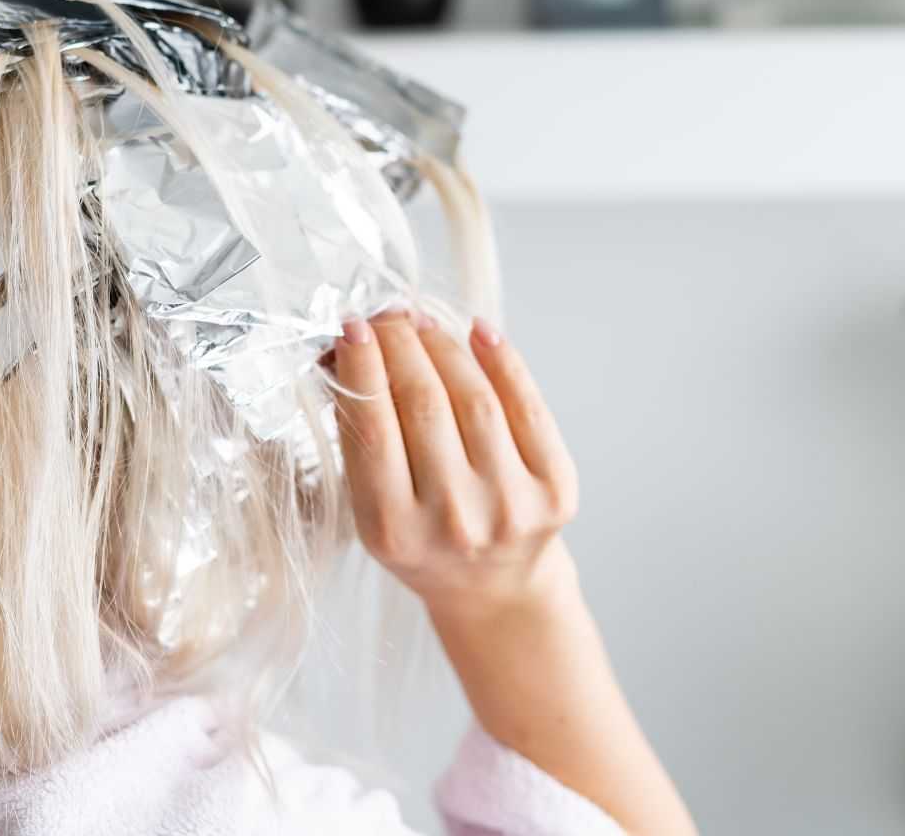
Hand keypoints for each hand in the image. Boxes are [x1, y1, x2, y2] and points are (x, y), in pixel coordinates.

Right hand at [331, 311, 579, 618]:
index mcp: (394, 530)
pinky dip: (503, 362)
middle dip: (401, 345)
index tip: (353, 327)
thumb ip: (360, 438)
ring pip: (474, 398)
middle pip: (423, 405)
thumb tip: (349, 350)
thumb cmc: (423, 538)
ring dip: (444, 346)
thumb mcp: (373, 507)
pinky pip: (527, 407)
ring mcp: (509, 505)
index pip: (373, 429)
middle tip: (388, 316)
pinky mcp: (554, 491)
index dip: (362, 367)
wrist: (494, 588)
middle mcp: (454, 521)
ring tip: (422, 322)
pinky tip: (479, 333)